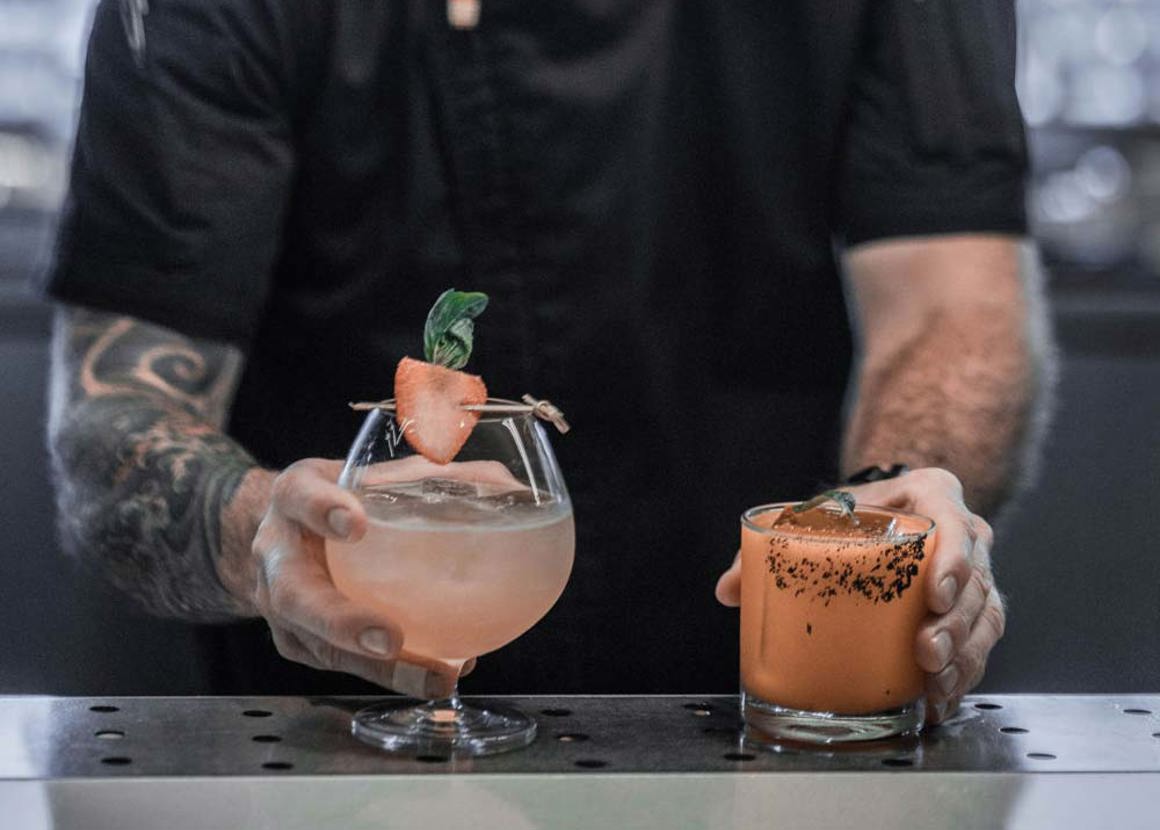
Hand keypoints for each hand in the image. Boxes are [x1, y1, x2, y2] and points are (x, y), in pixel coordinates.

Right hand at [248, 459, 469, 697]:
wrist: (284, 532)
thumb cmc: (338, 498)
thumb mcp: (363, 473)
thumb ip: (421, 475)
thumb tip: (501, 482)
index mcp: (293, 497)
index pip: (300, 496)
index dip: (322, 510)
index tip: (356, 523)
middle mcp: (277, 555)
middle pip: (295, 594)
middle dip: (342, 621)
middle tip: (390, 637)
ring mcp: (280, 606)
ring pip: (320, 645)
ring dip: (379, 667)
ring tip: (435, 676)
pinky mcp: (298, 642)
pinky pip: (341, 664)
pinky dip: (390, 674)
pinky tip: (437, 674)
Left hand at [714, 468, 1003, 723]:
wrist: (880, 510)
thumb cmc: (850, 510)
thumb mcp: (813, 513)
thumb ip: (766, 548)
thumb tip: (727, 590)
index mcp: (933, 494)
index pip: (955, 522)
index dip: (953, 560)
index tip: (933, 595)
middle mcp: (965, 532)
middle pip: (975, 579)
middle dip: (955, 623)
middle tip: (926, 653)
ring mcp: (974, 571)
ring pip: (985, 615)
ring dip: (965, 655)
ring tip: (934, 684)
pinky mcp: (972, 607)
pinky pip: (981, 642)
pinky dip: (964, 672)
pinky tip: (940, 699)